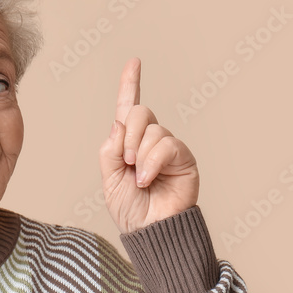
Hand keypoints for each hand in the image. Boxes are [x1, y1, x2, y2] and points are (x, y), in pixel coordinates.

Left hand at [98, 57, 198, 234]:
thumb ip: (110, 149)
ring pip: (152, 130)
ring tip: (139, 178)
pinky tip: (147, 178)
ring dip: (139, 155)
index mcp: (128, 142)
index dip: (131, 84)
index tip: (134, 62)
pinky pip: (166, 145)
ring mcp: (168, 147)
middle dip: (128, 135)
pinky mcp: (184, 158)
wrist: (149, 230)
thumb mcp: (108, 177)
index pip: (129, 108)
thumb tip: (120, 121)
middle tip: (126, 161)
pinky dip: (151, 162)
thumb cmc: (130, 208)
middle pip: (139, 112)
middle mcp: (149, 140)